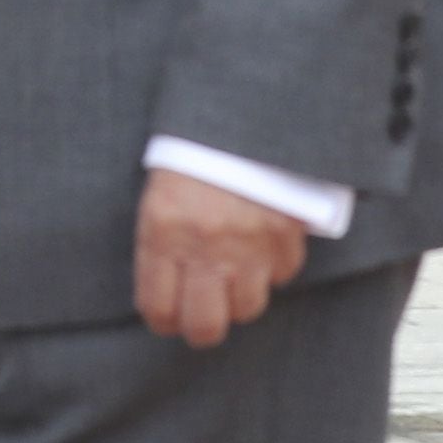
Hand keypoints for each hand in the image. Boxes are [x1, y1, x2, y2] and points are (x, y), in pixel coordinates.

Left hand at [134, 168, 305, 349]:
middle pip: (205, 326)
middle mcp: (205, 247)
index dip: (162, 321)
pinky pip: (282, 275)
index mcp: (163, 233)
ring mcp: (248, 245)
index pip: (157, 308)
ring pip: (247, 308)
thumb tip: (168, 297)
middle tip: (201, 318)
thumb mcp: (160, 195)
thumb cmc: (193, 154)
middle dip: (201, 329)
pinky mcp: (285, 236)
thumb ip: (161, 246)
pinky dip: (273, 268)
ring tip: (234, 278)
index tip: (167, 318)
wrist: (243, 113)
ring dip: (240, 299)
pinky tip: (263, 246)